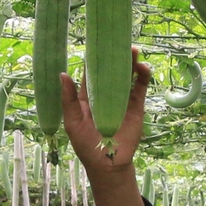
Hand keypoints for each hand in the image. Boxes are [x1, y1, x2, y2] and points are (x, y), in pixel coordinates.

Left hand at [61, 51, 153, 205]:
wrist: (108, 164)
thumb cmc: (86, 144)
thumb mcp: (72, 122)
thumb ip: (68, 99)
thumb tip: (62, 74)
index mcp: (88, 96)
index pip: (91, 73)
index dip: (93, 59)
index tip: (97, 42)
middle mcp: (105, 94)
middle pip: (111, 70)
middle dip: (115, 56)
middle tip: (119, 41)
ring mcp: (122, 99)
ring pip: (127, 76)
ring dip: (130, 63)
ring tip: (133, 50)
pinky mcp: (136, 106)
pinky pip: (141, 88)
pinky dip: (143, 77)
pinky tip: (143, 67)